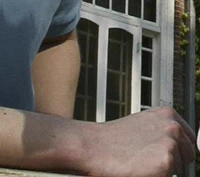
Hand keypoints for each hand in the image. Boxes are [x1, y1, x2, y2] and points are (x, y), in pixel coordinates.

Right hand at [79, 107, 194, 176]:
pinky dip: (157, 175)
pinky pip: (170, 176)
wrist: (94, 147)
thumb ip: (163, 130)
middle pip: (189, 154)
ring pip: (182, 168)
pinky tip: (142, 168)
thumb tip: (181, 142)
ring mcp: (170, 143)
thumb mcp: (143, 124)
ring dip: (167, 168)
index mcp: (168, 114)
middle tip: (147, 157)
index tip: (159, 150)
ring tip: (143, 161)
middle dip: (174, 160)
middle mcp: (173, 126)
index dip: (176, 149)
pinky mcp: (166, 161)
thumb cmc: (115, 139)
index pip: (189, 139)